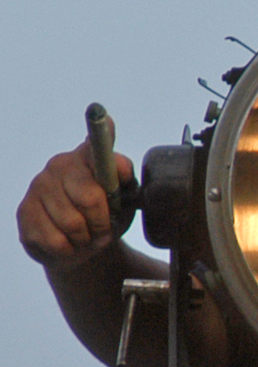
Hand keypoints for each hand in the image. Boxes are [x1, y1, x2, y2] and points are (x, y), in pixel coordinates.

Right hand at [17, 139, 134, 272]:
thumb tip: (121, 168)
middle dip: (102, 223)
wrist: (81, 249)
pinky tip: (68, 243)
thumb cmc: (105, 219)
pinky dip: (69, 250)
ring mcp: (39, 186)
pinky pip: (55, 240)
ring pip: (72, 224)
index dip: (101, 131)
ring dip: (86, 239)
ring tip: (86, 236)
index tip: (103, 116)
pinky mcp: (24, 211)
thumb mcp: (124, 202)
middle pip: (90, 198)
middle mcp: (60, 165)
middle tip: (103, 229)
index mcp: (88, 159)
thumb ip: (124, 183)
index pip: (96, 144)